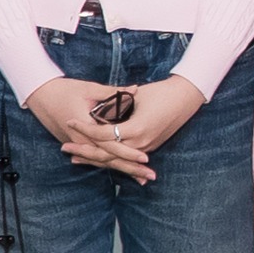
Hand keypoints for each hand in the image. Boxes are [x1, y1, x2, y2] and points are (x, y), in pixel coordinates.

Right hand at [23, 77, 154, 182]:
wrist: (39, 95)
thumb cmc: (65, 89)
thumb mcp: (89, 88)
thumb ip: (113, 93)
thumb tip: (136, 90)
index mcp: (86, 128)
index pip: (110, 146)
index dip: (128, 153)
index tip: (146, 158)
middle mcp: (81, 141)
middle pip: (109, 159)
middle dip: (130, 168)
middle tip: (150, 176)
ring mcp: (77, 144)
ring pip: (102, 161)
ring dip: (123, 169)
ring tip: (142, 178)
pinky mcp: (76, 144)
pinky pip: (95, 157)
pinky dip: (110, 163)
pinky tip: (123, 169)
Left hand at [81, 75, 202, 160]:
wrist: (188, 97)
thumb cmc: (163, 92)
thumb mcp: (137, 95)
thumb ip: (116, 102)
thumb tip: (96, 108)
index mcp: (137, 129)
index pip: (103, 134)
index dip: (85, 128)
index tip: (70, 121)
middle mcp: (141, 143)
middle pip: (106, 153)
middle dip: (85, 151)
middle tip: (65, 148)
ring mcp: (146, 147)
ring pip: (115, 158)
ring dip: (94, 158)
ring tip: (75, 157)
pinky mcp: (148, 147)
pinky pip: (125, 157)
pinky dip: (110, 158)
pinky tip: (98, 160)